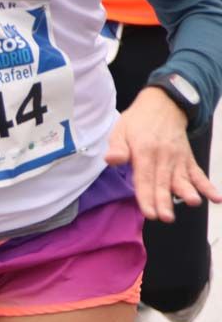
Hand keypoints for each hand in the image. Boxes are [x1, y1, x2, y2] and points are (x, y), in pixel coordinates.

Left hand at [105, 87, 221, 221]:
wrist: (164, 104)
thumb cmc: (137, 121)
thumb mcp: (120, 130)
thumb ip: (117, 147)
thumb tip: (111, 160)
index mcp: (144, 151)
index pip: (145, 178)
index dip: (147, 196)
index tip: (149, 212)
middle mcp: (163, 156)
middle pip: (163, 182)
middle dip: (164, 201)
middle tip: (166, 217)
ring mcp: (178, 158)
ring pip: (182, 178)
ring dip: (188, 192)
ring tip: (194, 202)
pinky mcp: (187, 159)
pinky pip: (198, 173)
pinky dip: (207, 185)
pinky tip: (216, 198)